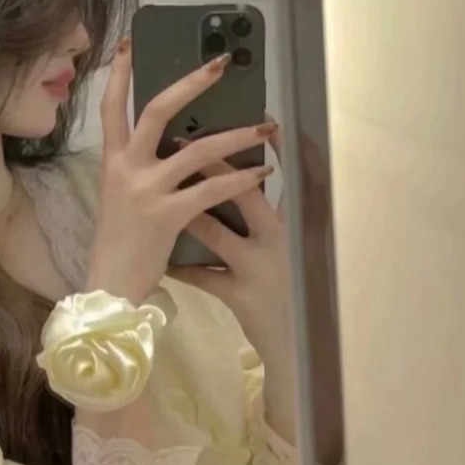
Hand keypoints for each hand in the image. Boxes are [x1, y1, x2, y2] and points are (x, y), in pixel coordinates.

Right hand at [86, 42, 277, 304]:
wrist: (110, 284)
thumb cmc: (118, 240)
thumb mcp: (121, 195)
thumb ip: (141, 166)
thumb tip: (178, 141)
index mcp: (111, 160)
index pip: (111, 107)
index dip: (120, 74)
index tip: (129, 43)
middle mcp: (125, 168)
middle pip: (155, 111)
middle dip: (189, 83)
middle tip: (219, 64)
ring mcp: (145, 190)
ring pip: (196, 150)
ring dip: (236, 135)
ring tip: (266, 126)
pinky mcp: (166, 215)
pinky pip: (211, 190)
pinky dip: (240, 179)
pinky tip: (261, 171)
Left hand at [169, 124, 297, 439]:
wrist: (299, 342)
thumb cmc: (295, 287)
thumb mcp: (290, 246)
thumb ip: (270, 215)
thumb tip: (249, 173)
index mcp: (292, 224)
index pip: (284, 177)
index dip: (264, 148)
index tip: (246, 122)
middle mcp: (280, 241)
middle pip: (245, 195)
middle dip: (213, 167)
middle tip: (183, 142)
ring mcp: (260, 270)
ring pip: (218, 234)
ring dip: (188, 212)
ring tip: (164, 191)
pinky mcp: (242, 298)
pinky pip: (204, 277)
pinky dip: (182, 266)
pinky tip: (164, 258)